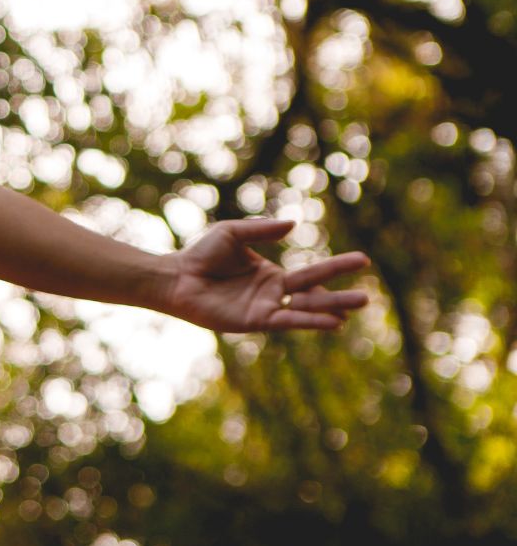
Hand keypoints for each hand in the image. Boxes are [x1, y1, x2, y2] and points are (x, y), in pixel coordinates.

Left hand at [161, 217, 371, 332]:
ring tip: (357, 307)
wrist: (176, 276)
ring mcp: (265, 309)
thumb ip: (262, 229)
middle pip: (314, 295)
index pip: (312, 274)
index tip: (364, 260)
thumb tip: (294, 224)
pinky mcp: (253, 320)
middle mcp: (273, 295)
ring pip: (304, 310)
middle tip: (369, 297)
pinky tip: (330, 321)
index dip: (335, 269)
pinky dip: (308, 320)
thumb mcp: (233, 233)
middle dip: (340, 296)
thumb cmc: (201, 255)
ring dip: (330, 310)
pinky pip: (286, 320)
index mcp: (272, 276)